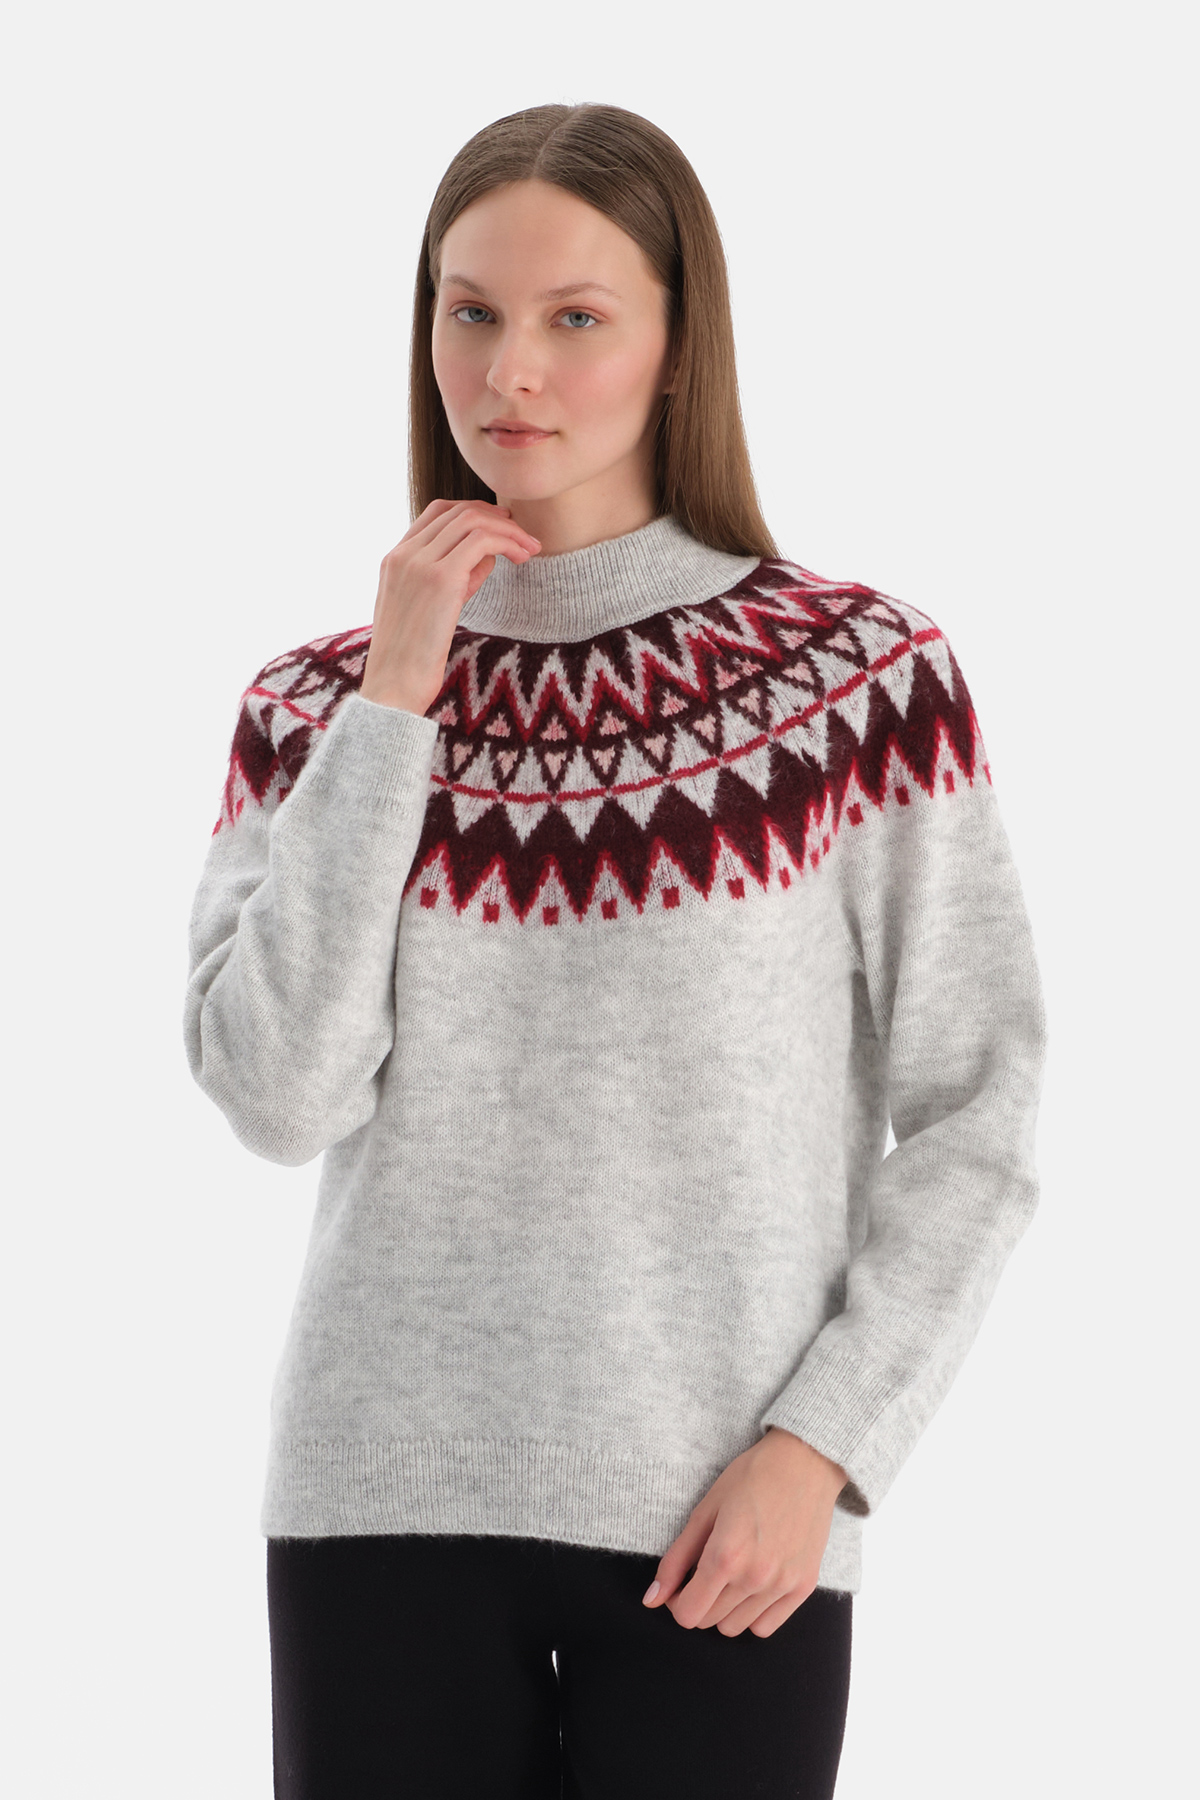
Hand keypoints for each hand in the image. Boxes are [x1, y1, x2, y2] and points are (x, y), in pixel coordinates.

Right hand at [360, 498, 539, 715]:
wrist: (393, 686)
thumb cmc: (411, 660)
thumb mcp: (429, 610)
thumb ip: (455, 579)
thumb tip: (488, 558)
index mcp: (394, 559)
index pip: (437, 513)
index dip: (474, 512)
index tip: (501, 526)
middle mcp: (404, 555)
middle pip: (457, 511)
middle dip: (497, 518)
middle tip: (524, 536)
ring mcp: (419, 563)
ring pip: (472, 521)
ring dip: (508, 531)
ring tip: (530, 549)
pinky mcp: (441, 579)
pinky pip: (482, 541)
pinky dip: (507, 543)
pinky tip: (521, 558)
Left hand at [642, 1427, 846, 1638]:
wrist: (805, 1463)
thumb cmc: (752, 1477)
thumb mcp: (705, 1510)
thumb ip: (676, 1559)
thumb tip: (651, 1599)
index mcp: (725, 1555)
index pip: (687, 1613)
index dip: (675, 1602)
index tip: (679, 1585)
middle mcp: (754, 1577)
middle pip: (708, 1620)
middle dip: (697, 1601)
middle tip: (703, 1571)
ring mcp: (782, 1585)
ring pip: (735, 1628)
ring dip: (724, 1609)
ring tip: (730, 1574)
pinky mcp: (803, 1588)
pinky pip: (765, 1627)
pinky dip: (752, 1614)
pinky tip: (752, 1585)